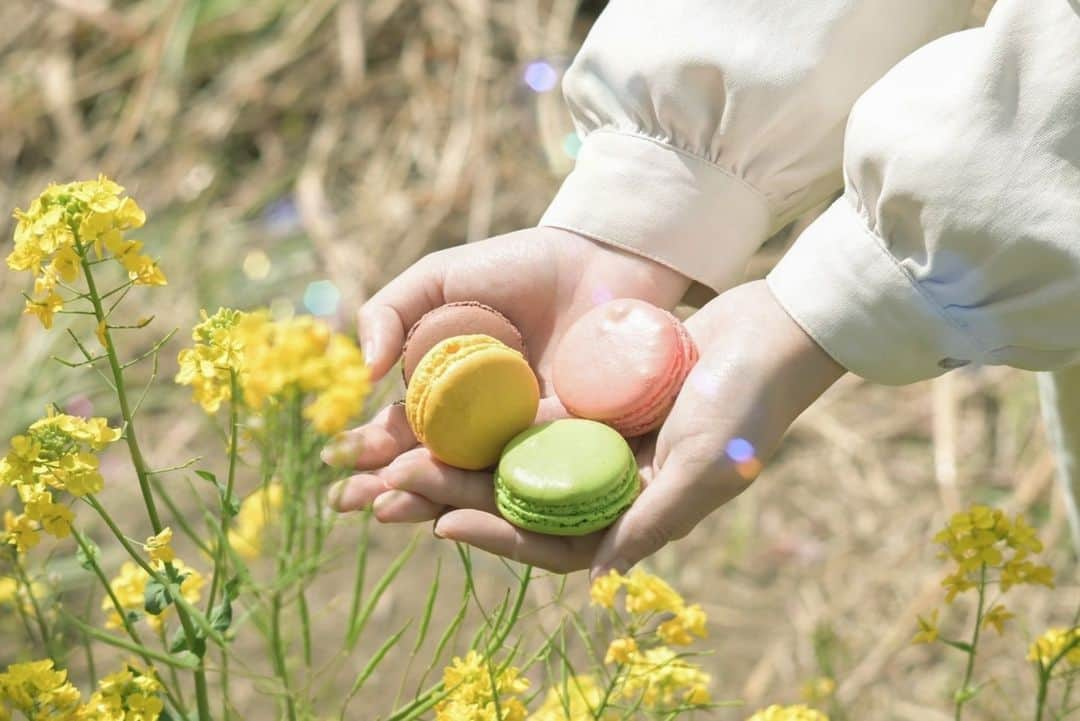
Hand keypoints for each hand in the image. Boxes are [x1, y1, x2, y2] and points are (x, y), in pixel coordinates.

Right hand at [324, 227, 689, 519]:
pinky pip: (530, 476)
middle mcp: (481, 427)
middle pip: (430, 468)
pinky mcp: (570, 447)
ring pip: (473, 483)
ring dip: (429, 499)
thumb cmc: (518, 266)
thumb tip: (362, 370)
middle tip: (351, 501)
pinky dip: (496, 495)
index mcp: (446, 394)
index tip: (335, 463)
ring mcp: (523, 441)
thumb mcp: (439, 279)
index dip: (367, 449)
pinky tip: (459, 504)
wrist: (600, 260)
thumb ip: (390, 313)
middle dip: (388, 485)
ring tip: (392, 507)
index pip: (401, 432)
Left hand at [335, 279, 844, 576]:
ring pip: (521, 462)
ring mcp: (604, 445)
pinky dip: (496, 417)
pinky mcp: (598, 406)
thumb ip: (653, 521)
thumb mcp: (705, 468)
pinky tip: (453, 406)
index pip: (560, 545)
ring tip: (410, 449)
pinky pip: (536, 418)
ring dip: (469, 458)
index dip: (502, 540)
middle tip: (403, 482)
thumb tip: (599, 573)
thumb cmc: (747, 404)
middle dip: (465, 495)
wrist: (770, 334)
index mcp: (640, 515)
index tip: (446, 521)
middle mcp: (615, 487)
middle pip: (527, 504)